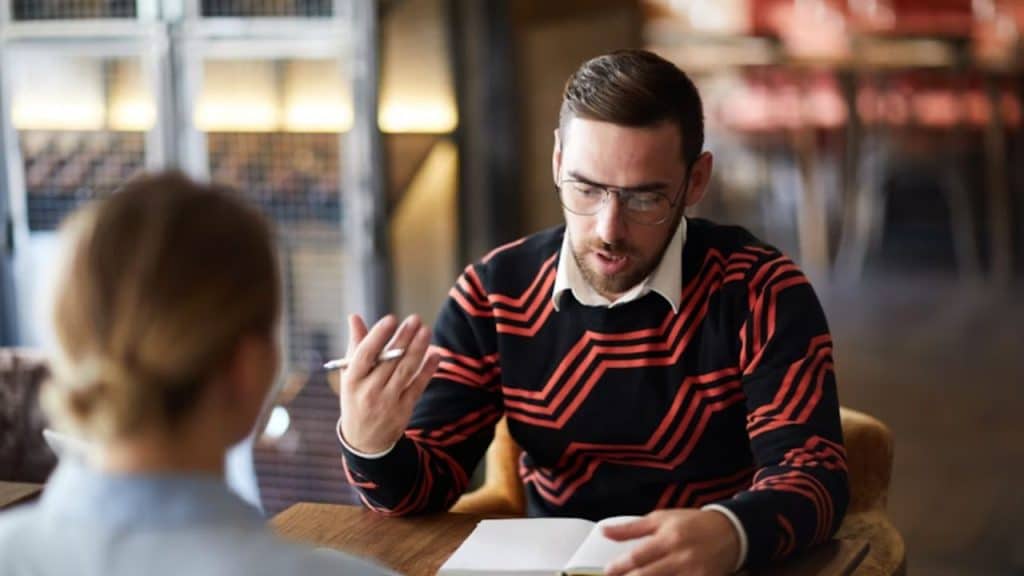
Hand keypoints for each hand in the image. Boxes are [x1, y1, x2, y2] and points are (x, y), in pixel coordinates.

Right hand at [339, 314, 440, 453]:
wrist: (364, 440)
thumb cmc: (356, 397)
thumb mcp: (350, 375)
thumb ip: (355, 345)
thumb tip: (354, 316)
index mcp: (352, 381)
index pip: (365, 354)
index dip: (378, 336)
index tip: (391, 318)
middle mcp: (369, 392)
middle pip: (389, 361)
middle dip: (403, 338)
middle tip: (415, 319)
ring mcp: (388, 402)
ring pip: (406, 371)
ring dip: (418, 349)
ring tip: (426, 330)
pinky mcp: (404, 410)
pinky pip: (418, 386)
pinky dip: (427, 370)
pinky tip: (435, 354)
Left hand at [603, 509, 739, 575]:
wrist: (730, 532)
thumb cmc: (691, 524)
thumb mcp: (661, 519)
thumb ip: (631, 528)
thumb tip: (604, 531)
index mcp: (669, 538)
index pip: (639, 557)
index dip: (620, 567)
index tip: (607, 572)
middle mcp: (682, 557)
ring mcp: (694, 574)